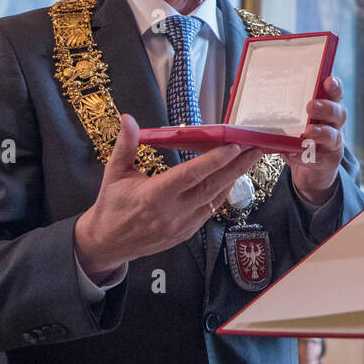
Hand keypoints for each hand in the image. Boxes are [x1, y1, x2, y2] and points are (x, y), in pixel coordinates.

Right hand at [74, 114, 264, 281]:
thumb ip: (126, 146)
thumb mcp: (114, 174)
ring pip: (215, 200)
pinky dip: (221, 193)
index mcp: (154, 197)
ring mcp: (182, 226)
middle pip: (212, 187)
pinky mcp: (187, 234)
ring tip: (248, 159)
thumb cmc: (111, 206)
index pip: (190, 176)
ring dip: (233, 179)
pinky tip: (230, 178)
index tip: (233, 146)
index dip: (213, 161)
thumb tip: (128, 119)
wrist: (108, 243)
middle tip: (255, 149)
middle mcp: (172, 213)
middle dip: (237, 167)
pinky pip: (210, 211)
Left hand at [278, 75, 346, 206]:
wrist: (310, 171)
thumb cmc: (297, 138)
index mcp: (323, 107)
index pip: (333, 92)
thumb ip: (267, 105)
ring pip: (334, 134)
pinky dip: (308, 154)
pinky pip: (319, 156)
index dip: (334, 85)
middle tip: (311, 105)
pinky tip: (299, 151)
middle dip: (326, 106)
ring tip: (308, 130)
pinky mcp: (327, 160)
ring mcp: (332, 142)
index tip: (328, 79)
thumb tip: (236, 89)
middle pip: (338, 111)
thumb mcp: (285, 120)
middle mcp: (332, 123)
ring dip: (321, 131)